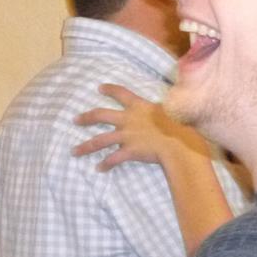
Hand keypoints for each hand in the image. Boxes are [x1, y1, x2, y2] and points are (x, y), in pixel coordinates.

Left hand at [74, 83, 211, 170]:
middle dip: (86, 118)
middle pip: (100, 115)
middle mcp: (127, 119)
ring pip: (99, 140)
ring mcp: (126, 136)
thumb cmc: (181, 127)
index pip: (121, 94)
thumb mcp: (173, 112)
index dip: (110, 90)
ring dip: (85, 146)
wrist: (180, 144)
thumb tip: (168, 109)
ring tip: (74, 151)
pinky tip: (99, 168)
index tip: (100, 88)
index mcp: (139, 106)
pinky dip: (106, 164)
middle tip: (76, 120)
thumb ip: (164, 110)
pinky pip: (113, 159)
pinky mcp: (129, 151)